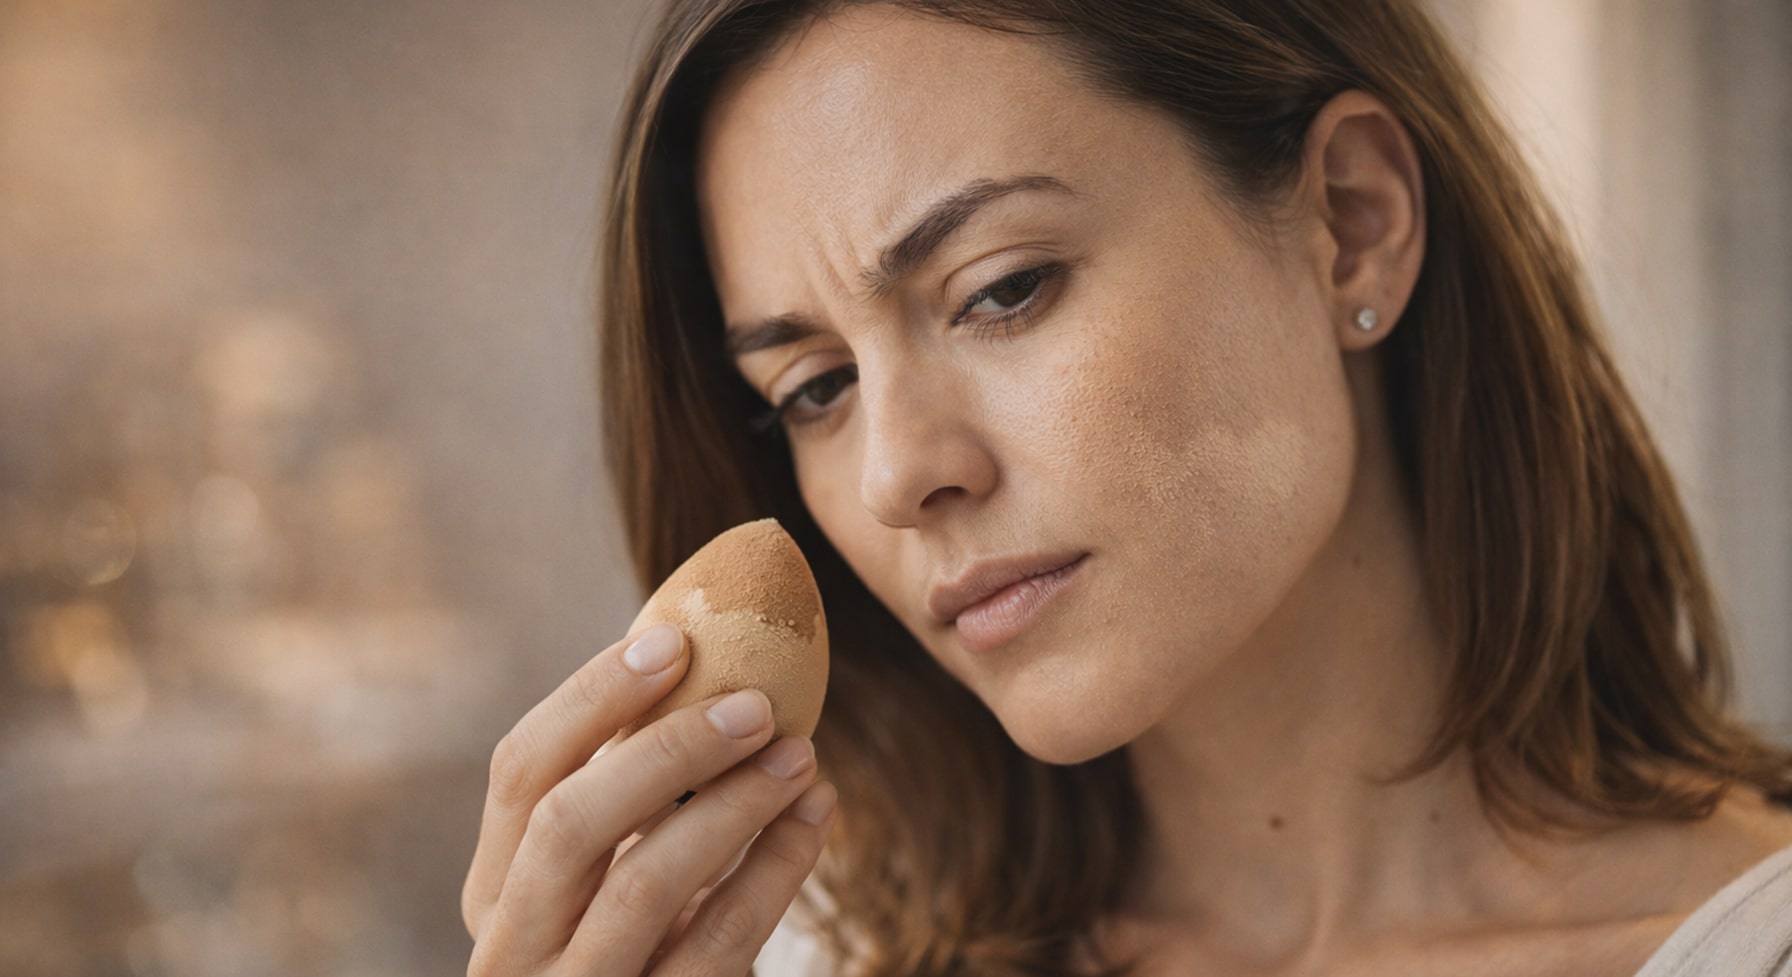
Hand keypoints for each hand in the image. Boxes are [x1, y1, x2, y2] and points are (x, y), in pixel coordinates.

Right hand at [462, 623, 837, 975]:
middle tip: (756, 704)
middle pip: (569, 821)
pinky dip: (776, 869)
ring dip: (734, 804)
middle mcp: (514, 946)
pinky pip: (720, 942)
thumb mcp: (605, 881)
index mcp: (495, 889)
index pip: (519, 771)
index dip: (591, 697)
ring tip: (801, 754)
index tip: (674, 642)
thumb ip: (627, 795)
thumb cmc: (639, 946)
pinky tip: (815, 815)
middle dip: (666, 750)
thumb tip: (695, 654)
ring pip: (644, 883)